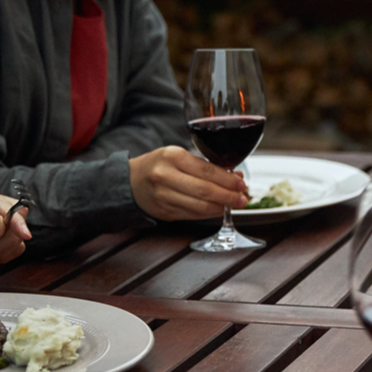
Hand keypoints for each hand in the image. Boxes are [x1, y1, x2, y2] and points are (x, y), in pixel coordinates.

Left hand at [0, 184, 30, 289]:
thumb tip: (0, 222)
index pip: (0, 203)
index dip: (14, 218)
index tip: (23, 234)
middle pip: (16, 212)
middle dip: (8, 236)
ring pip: (20, 227)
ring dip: (7, 246)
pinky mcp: (2, 231)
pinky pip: (18, 241)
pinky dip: (8, 252)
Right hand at [129, 145, 248, 220]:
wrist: (129, 182)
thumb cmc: (159, 165)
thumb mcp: (179, 156)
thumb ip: (206, 165)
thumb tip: (236, 176)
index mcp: (172, 156)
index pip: (207, 170)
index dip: (227, 180)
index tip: (241, 184)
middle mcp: (165, 176)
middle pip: (205, 190)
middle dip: (228, 196)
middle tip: (242, 198)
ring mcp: (163, 196)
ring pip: (199, 206)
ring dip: (221, 207)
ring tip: (233, 204)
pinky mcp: (164, 212)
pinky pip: (192, 215)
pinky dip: (208, 214)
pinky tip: (218, 210)